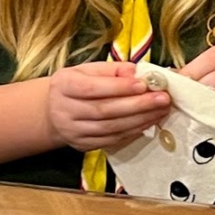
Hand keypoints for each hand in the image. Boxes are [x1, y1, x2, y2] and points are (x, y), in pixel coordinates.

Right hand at [44, 61, 171, 151]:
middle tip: (162, 99)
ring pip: (111, 127)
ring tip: (161, 110)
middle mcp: (65, 109)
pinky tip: (148, 122)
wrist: (52, 111)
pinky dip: (133, 131)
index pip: (92, 88)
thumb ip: (112, 70)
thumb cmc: (75, 86)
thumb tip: (137, 73)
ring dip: (140, 120)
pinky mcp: (83, 144)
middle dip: (137, 105)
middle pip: (104, 110)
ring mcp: (73, 130)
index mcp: (64, 85)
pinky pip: (112, 139)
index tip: (143, 85)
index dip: (118, 87)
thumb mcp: (86, 70)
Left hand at [180, 44, 214, 109]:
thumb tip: (165, 78)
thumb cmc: (214, 80)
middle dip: (201, 87)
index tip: (180, 80)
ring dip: (209, 102)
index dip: (195, 69)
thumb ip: (189, 72)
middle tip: (185, 95)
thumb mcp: (205, 70)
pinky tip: (206, 114)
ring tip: (194, 105)